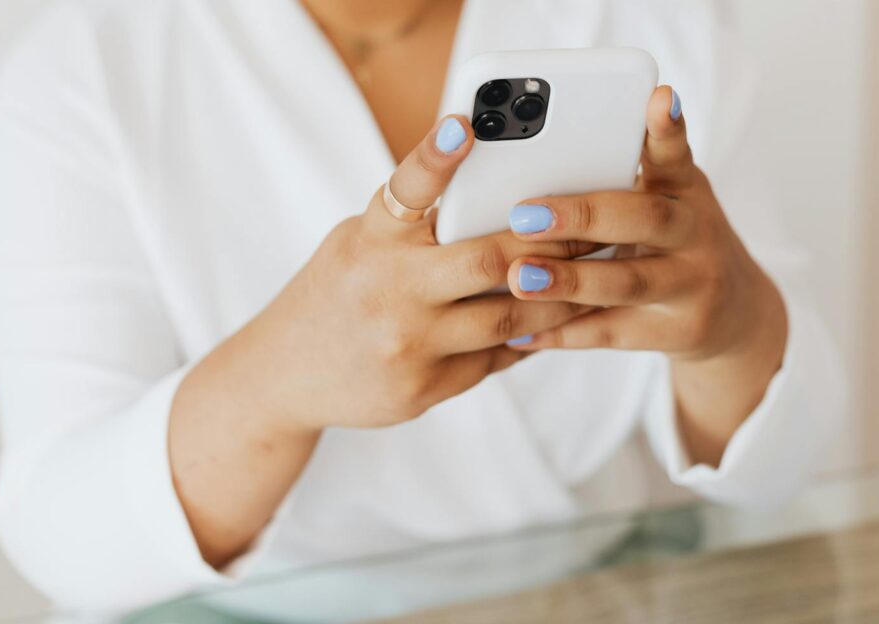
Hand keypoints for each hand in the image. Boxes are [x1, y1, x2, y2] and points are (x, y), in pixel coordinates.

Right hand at [191, 115, 597, 434]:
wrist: (284, 376)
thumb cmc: (335, 292)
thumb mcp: (358, 243)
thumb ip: (415, 226)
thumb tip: (498, 200)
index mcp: (370, 240)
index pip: (405, 188)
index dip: (435, 155)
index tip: (464, 122)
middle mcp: (388, 290)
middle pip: (488, 260)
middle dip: (549, 242)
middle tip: (593, 226)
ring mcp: (407, 344)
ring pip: (508, 318)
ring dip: (558, 297)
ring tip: (594, 277)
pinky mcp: (423, 388)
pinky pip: (494, 358)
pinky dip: (529, 337)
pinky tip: (556, 322)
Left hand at [501, 87, 788, 463]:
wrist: (733, 313)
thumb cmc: (675, 241)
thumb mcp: (666, 200)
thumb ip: (620, 179)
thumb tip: (536, 160)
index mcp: (685, 190)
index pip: (675, 153)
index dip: (667, 128)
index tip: (657, 97)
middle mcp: (695, 233)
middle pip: (643, 219)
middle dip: (582, 216)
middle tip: (524, 214)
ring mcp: (691, 285)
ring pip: (627, 282)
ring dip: (569, 281)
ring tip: (519, 277)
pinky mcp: (676, 332)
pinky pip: (612, 333)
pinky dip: (563, 333)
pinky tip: (521, 333)